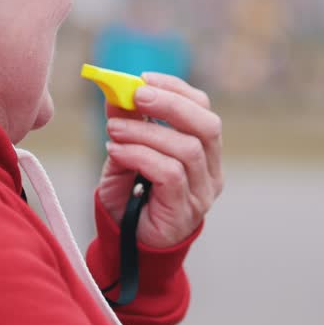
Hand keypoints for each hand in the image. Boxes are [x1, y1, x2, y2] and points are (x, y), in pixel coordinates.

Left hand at [98, 73, 223, 248]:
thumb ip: (125, 124)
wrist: (126, 245)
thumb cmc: (131, 197)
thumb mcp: (124, 153)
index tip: (144, 79)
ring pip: (187, 149)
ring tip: (113, 131)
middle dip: (170, 104)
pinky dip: (139, 156)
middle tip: (136, 95)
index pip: (203, 109)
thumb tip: (115, 90)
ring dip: (146, 133)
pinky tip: (116, 153)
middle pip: (207, 125)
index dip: (176, 89)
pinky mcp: (185, 211)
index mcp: (203, 150)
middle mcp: (210, 171)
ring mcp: (201, 193)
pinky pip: (169, 174)